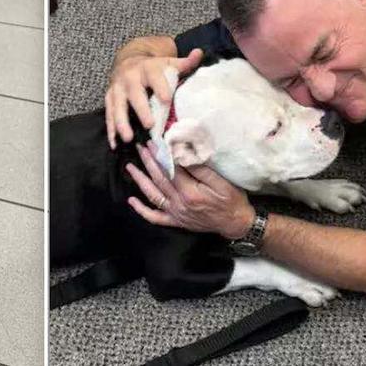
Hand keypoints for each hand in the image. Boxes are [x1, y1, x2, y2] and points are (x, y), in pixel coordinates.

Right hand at [105, 48, 202, 148]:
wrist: (128, 60)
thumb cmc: (152, 67)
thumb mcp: (168, 62)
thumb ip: (185, 62)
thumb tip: (199, 53)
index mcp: (147, 68)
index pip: (154, 77)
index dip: (160, 88)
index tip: (167, 100)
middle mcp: (129, 77)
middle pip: (134, 94)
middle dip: (141, 109)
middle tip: (149, 125)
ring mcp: (117, 89)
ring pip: (117, 106)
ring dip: (121, 123)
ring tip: (128, 138)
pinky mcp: (109, 98)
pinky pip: (108, 114)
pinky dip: (110, 130)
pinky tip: (114, 143)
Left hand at [125, 141, 255, 239]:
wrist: (236, 223)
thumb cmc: (232, 200)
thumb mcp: (221, 182)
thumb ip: (200, 169)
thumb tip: (183, 155)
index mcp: (190, 192)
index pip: (170, 169)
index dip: (161, 155)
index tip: (154, 142)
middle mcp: (179, 203)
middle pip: (159, 179)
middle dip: (148, 162)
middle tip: (140, 148)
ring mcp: (176, 213)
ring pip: (153, 195)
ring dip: (140, 180)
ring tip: (130, 167)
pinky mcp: (176, 221)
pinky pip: (155, 217)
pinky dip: (142, 210)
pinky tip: (132, 201)